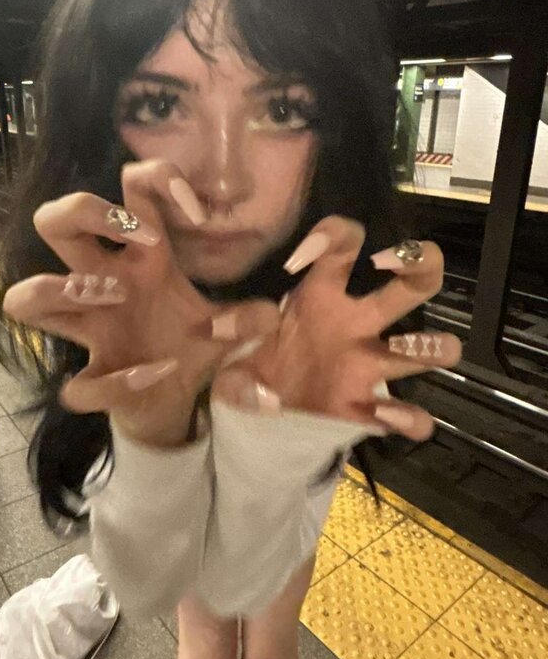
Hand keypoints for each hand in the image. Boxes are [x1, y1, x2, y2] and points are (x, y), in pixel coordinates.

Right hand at [3, 159, 277, 445]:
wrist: (177, 402)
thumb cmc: (194, 345)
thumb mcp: (236, 327)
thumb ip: (255, 316)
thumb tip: (272, 313)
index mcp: (142, 259)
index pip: (131, 189)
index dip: (157, 180)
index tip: (198, 213)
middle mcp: (105, 284)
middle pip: (54, 220)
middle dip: (85, 213)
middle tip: (139, 240)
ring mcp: (89, 330)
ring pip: (26, 297)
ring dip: (67, 290)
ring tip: (117, 295)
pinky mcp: (90, 381)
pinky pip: (77, 386)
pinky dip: (117, 382)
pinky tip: (154, 373)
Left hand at [211, 217, 461, 441]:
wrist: (254, 422)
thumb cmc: (249, 370)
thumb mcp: (227, 359)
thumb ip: (229, 355)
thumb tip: (243, 368)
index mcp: (321, 298)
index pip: (344, 245)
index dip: (334, 236)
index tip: (298, 259)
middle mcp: (355, 325)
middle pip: (412, 281)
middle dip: (418, 263)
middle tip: (390, 266)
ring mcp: (369, 367)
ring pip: (430, 347)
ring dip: (431, 345)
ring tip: (404, 348)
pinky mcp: (370, 410)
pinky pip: (412, 416)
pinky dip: (406, 417)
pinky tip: (380, 415)